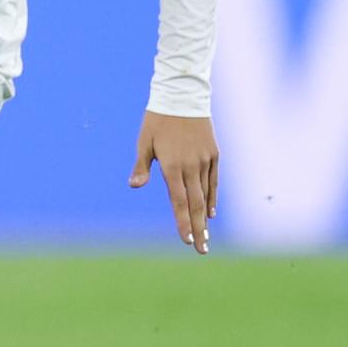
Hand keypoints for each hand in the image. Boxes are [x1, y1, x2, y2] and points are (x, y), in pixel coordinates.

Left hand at [130, 111, 218, 253]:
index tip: (186, 241)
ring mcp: (204, 160)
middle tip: (201, 250)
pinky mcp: (213, 154)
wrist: (183, 96)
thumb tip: (134, 186)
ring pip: (205, 195)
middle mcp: (191, 166)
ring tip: (206, 238)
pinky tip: (211, 213)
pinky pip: (213, 181)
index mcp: (172, 165)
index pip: (178, 201)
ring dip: (205, 218)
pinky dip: (212, 198)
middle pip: (195, 204)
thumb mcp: (144, 141)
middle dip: (198, 230)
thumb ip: (141, 166)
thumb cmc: (157, 120)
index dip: (183, 222)